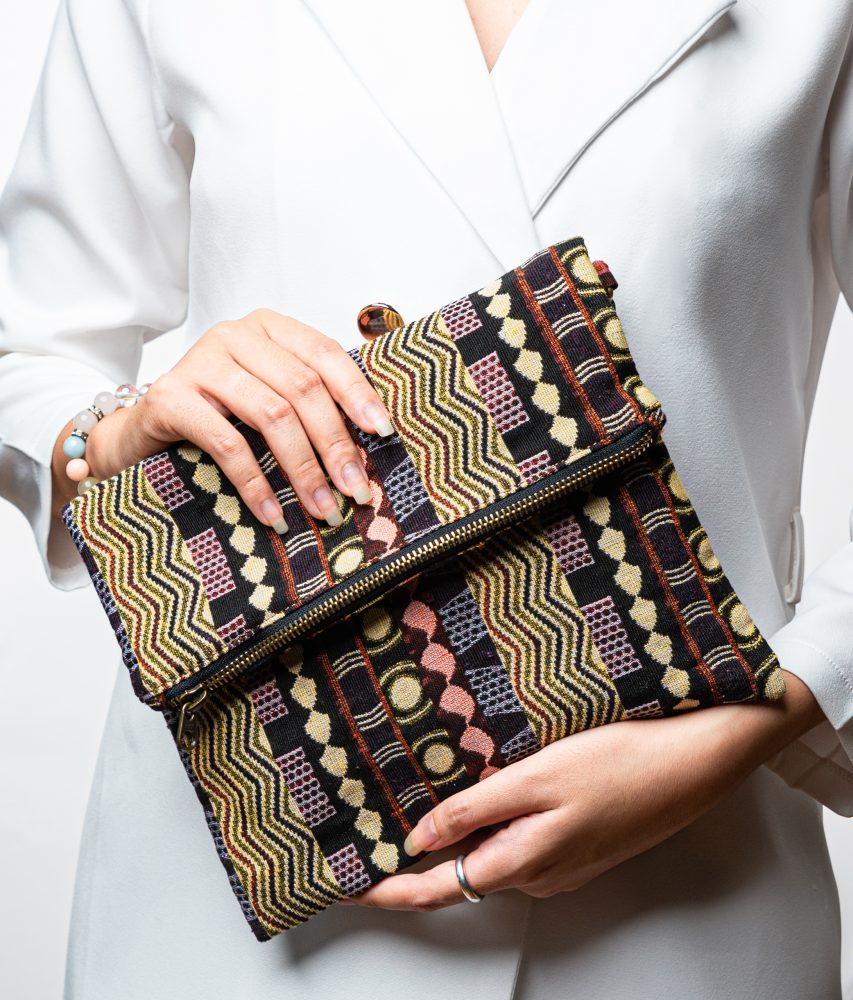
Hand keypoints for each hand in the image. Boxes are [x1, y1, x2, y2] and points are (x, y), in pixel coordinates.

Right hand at [51, 309, 393, 528]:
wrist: (140, 431)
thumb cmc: (216, 415)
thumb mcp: (266, 396)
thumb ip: (308, 403)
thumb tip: (369, 447)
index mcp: (269, 328)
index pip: (324, 354)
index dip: (357, 394)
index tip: (382, 433)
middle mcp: (235, 335)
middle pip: (302, 388)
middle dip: (335, 443)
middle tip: (356, 489)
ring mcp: (200, 362)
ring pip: (271, 414)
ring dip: (304, 469)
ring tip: (322, 508)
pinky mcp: (170, 397)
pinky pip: (227, 443)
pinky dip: (256, 483)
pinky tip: (273, 512)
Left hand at [350, 670, 824, 909]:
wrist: (696, 759)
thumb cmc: (623, 763)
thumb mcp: (537, 778)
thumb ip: (475, 810)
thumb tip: (420, 839)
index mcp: (523, 861)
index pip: (437, 889)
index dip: (388, 891)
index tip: (348, 885)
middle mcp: (539, 871)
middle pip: (460, 874)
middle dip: (413, 860)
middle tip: (372, 832)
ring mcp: (562, 856)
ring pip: (490, 852)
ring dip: (453, 835)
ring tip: (417, 801)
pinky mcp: (578, 836)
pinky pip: (518, 837)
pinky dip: (489, 821)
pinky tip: (483, 791)